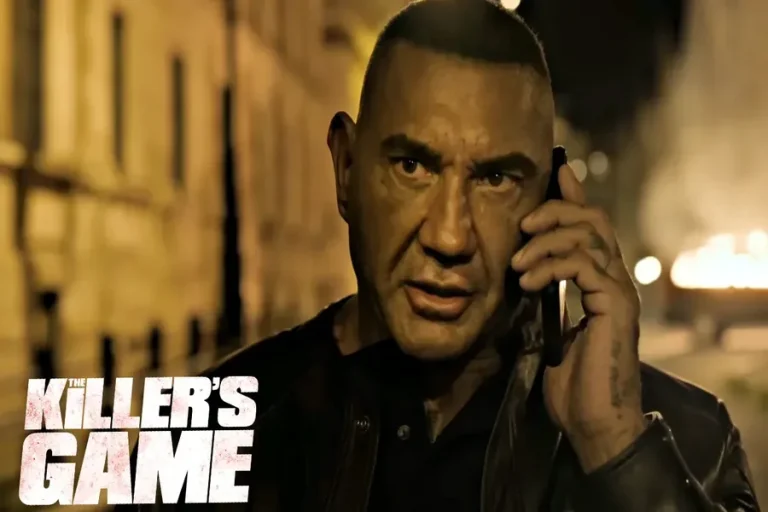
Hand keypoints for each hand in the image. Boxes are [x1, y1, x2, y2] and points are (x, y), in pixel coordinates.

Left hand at [510, 163, 646, 472]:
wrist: (592, 419)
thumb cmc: (570, 380)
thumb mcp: (547, 327)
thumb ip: (543, 296)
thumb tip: (520, 273)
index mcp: (600, 280)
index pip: (590, 225)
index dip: (572, 196)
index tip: (555, 172)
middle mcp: (615, 278)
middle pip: (593, 219)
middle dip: (555, 210)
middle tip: (523, 224)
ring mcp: (618, 290)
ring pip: (589, 236)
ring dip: (546, 241)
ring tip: (517, 264)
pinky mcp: (615, 304)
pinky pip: (584, 264)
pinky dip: (551, 265)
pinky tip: (527, 282)